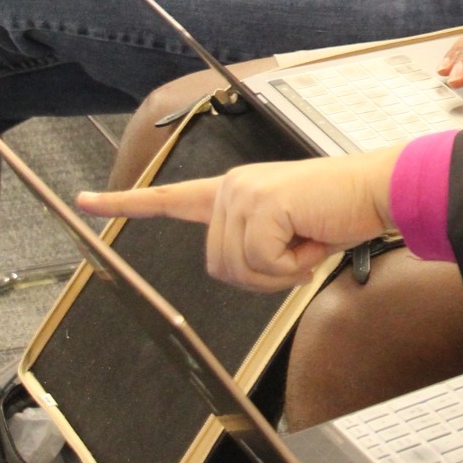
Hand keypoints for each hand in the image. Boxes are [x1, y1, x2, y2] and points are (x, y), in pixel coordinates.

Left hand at [77, 146, 403, 292]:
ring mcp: (242, 193)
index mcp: (233, 192)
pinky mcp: (259, 204)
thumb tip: (245, 268)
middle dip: (263, 274)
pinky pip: (261, 263)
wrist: (377, 191)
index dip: (125, 204)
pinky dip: (292, 265)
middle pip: (217, 266)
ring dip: (280, 270)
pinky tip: (311, 237)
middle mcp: (230, 187)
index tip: (85, 202)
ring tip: (307, 238)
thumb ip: (256, 247)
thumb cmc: (340, 212)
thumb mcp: (289, 236)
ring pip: (238, 268)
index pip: (169, 198)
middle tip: (299, 249)